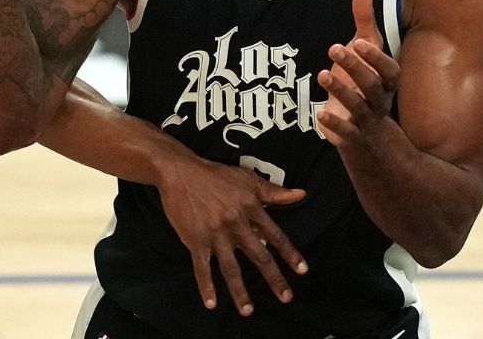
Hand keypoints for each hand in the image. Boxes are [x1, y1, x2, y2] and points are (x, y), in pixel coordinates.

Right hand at [157, 159, 307, 316]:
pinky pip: (202, 267)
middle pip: (259, 256)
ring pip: (231, 267)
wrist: (180, 173)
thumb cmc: (216, 175)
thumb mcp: (247, 179)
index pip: (275, 235)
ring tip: (248, 310)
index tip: (302, 271)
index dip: (289, 253)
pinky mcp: (195, 240)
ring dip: (240, 291)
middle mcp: (236, 224)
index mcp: (250, 208)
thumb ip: (274, 192)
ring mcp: (215, 234)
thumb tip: (301, 194)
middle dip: (273, 278)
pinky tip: (211, 303)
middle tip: (286, 297)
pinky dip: (206, 286)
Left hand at [317, 0, 399, 146]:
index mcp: (387, 80)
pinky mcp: (352, 135)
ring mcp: (367, 119)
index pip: (389, 69)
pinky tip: (319, 113)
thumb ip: (364, 19)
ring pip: (359, 106)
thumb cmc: (363, 80)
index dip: (376, 57)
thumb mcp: (364, 50)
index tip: (358, 41)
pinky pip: (347, 131)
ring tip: (321, 74)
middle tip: (333, 48)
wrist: (367, 132)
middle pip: (372, 85)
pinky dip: (334, 123)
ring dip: (341, 90)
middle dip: (354, 66)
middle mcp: (381, 99)